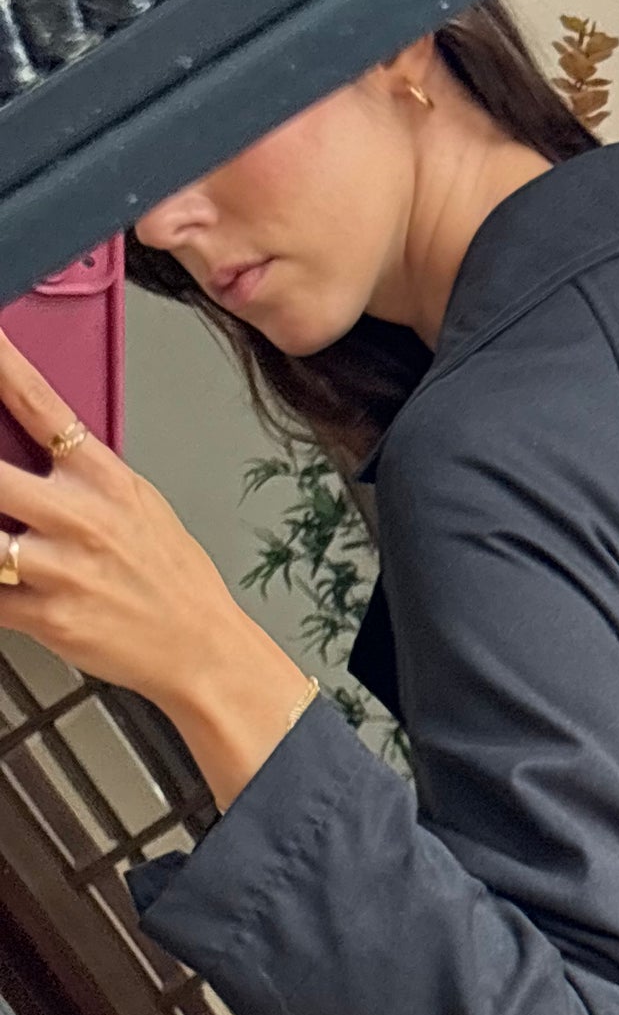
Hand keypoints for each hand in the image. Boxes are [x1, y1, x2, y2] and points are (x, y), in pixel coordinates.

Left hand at [0, 329, 313, 805]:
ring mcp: (61, 569)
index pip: (37, 404)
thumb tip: (36, 444)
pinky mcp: (49, 617)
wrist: (203, 648)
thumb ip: (84, 474)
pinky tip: (14, 590)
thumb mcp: (142, 505)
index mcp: (103, 478)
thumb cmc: (174, 579)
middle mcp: (80, 517)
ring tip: (10, 545)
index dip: (1, 366)